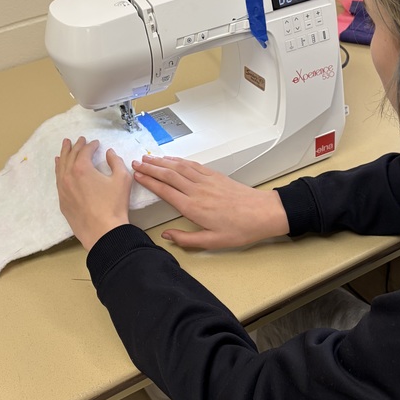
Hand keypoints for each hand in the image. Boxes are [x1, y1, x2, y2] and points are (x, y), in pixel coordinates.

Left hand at [55, 137, 132, 250]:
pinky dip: (59, 170)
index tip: (96, 143)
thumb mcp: (122, 179)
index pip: (84, 151)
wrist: (103, 232)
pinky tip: (59, 167)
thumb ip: (116, 161)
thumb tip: (109, 153)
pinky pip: (58, 181)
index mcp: (82, 168)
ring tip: (64, 147)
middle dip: (74, 146)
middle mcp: (68, 176)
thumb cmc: (114, 205)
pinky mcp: (62, 201)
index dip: (91, 145)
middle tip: (77, 139)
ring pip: (60, 167)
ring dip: (63, 155)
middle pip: (69, 156)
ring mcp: (63, 189)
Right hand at [131, 155, 288, 249]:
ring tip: (148, 157)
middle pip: (169, 175)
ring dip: (162, 161)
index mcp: (193, 208)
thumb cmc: (240, 229)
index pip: (165, 191)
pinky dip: (179, 161)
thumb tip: (166, 235)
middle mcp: (197, 191)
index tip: (136, 176)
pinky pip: (193, 165)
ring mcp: (206, 181)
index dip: (149, 182)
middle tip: (136, 163)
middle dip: (150, 167)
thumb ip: (186, 239)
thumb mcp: (212, 242)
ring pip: (179, 167)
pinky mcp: (215, 176)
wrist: (263, 213)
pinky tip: (172, 159)